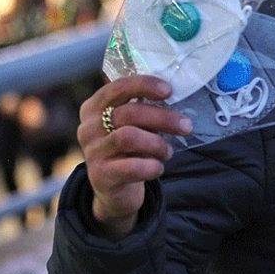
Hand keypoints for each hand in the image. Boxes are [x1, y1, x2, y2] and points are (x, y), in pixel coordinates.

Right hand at [77, 75, 191, 238]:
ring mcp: (92, 152)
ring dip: (157, 143)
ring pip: (128, 137)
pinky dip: (151, 166)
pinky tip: (158, 167)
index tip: (169, 91)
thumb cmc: (128, 147)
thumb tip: (175, 91)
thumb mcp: (131, 124)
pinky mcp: (100, 175)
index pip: (117, 87)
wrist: (113, 187)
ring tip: (168, 151)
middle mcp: (88, 127)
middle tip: (186, 126)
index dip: (144, 85)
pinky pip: (130, 167)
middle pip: (128, 113)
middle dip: (163, 118)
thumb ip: (143, 107)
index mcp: (94, 107)